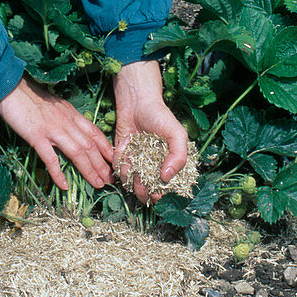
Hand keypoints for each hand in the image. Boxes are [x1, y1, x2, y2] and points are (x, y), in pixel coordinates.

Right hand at [0, 76, 114, 190]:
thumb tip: (73, 129)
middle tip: (110, 180)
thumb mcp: (55, 104)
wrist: (11, 87)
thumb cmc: (29, 95)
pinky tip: (64, 186)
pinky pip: (51, 158)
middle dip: (102, 164)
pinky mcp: (37, 136)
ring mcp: (52, 129)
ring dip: (89, 170)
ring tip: (97, 184)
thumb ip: (65, 116)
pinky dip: (58, 173)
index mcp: (71, 114)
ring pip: (77, 152)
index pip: (95, 132)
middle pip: (90, 146)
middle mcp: (66, 122)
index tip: (114, 160)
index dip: (107, 147)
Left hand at [112, 59, 187, 203]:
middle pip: (146, 190)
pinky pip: (118, 166)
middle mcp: (152, 166)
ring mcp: (136, 161)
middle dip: (143, 192)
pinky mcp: (122, 154)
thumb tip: (167, 178)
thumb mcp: (177, 134)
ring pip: (130, 181)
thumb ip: (179, 156)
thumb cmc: (160, 116)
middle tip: (142, 187)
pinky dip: (120, 161)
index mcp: (168, 163)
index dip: (160, 194)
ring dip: (129, 178)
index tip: (157, 195)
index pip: (165, 187)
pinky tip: (125, 146)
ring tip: (132, 163)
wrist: (137, 101)